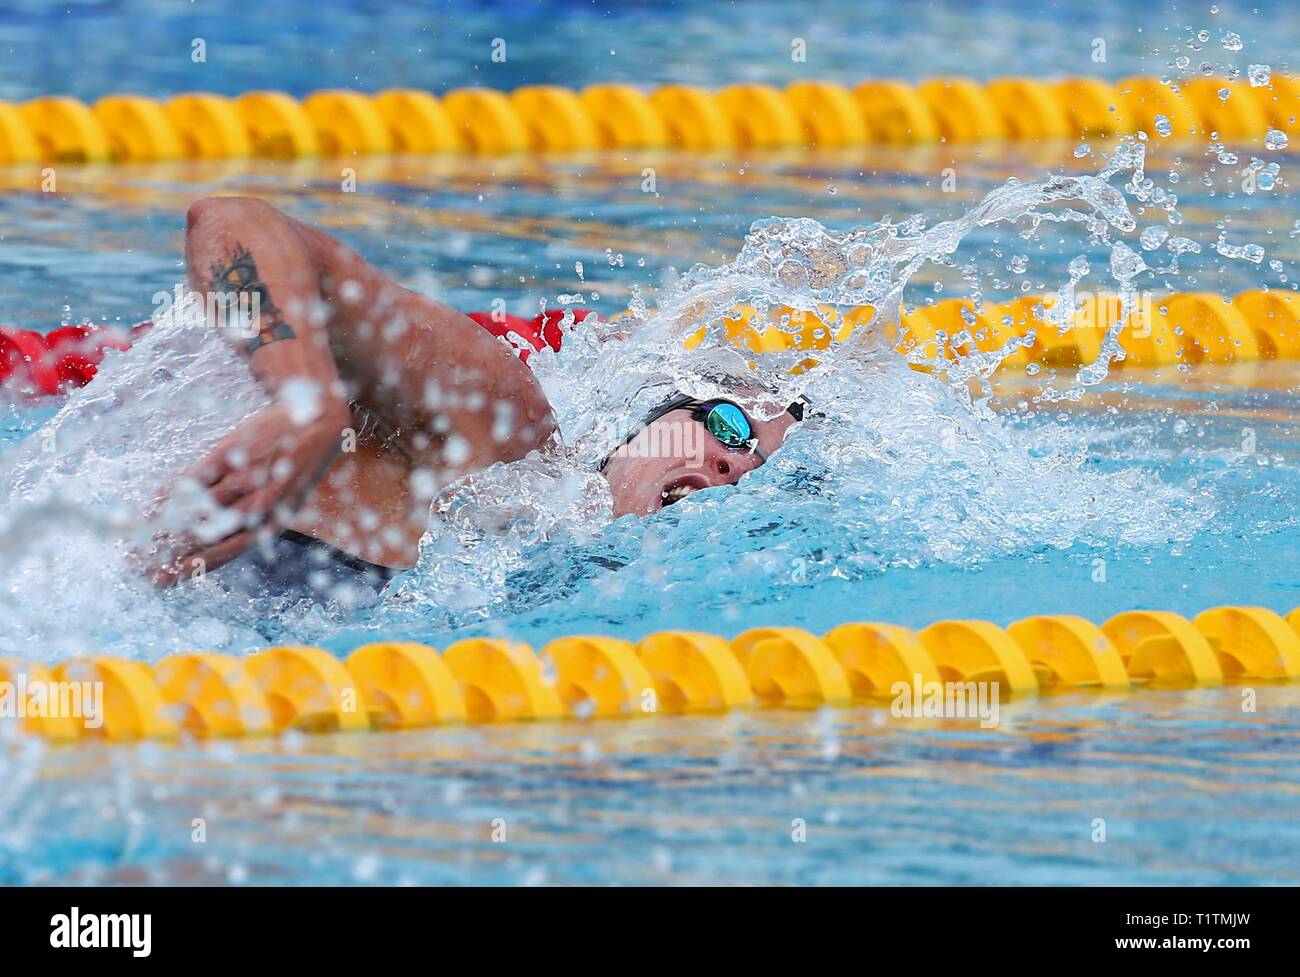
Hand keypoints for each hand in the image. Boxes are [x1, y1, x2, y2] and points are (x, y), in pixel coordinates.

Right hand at [144, 397, 350, 585]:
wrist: (318, 421)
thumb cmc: (295, 467)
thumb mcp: (284, 501)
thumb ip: (253, 523)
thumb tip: (211, 543)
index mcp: (273, 521)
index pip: (226, 551)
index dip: (192, 566)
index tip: (160, 579)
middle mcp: (261, 503)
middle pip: (208, 534)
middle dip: (171, 552)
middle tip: (138, 565)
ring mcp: (247, 476)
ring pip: (200, 509)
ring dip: (166, 527)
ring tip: (138, 540)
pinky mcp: (235, 450)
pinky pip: (198, 476)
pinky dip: (174, 492)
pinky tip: (153, 505)